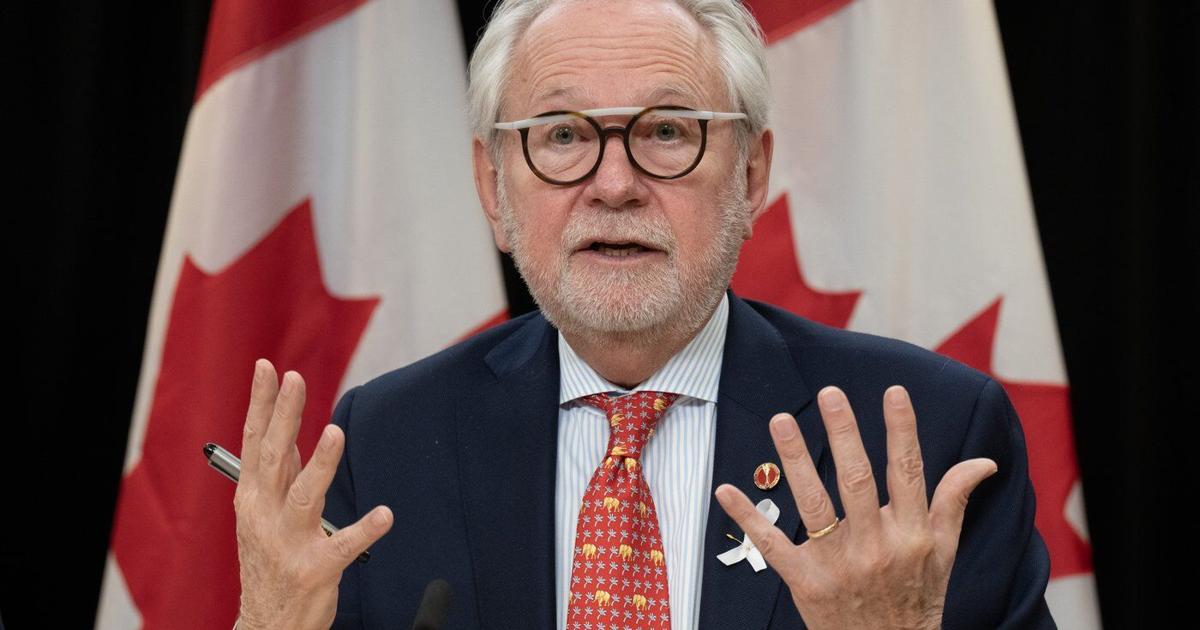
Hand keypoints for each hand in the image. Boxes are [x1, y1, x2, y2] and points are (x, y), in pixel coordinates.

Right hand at [233, 359, 392, 629]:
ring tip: (336, 433)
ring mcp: (288, 543)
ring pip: (305, 496)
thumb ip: (278, 474)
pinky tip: (384, 515)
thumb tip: (286, 430)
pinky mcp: (315, 568)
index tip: (267, 367)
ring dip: (321, 464)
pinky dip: (365, 529)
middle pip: (275, 458)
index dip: (261, 404)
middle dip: (284, 416)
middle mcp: (264, 516)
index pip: (254, 442)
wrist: (267, 621)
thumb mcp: (263, 514)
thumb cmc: (269, 560)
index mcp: (252, 498)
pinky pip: (344, 545)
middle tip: (294, 379)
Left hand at [714, 385, 997, 629]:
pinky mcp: (805, 582)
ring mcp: (838, 564)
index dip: (901, 430)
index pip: (907, 472)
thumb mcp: (945, 554)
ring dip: (795, 460)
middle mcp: (876, 546)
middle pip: (858, 480)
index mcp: (912, 535)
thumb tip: (983, 462)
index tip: (893, 392)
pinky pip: (772, 545)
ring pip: (814, 504)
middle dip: (844, 434)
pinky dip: (748, 517)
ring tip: (781, 419)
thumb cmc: (917, 601)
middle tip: (830, 394)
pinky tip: (727, 489)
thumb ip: (954, 502)